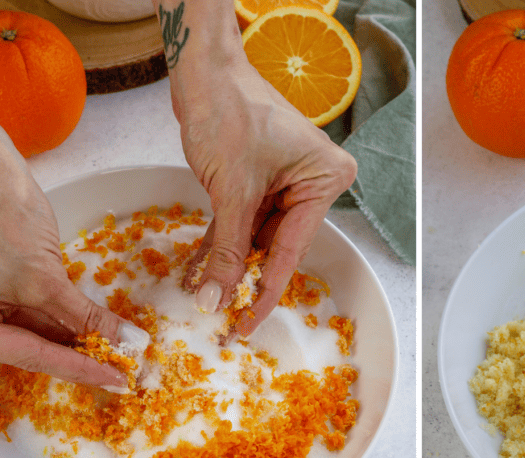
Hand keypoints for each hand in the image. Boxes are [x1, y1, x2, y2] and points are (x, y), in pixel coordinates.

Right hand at [0, 161, 140, 390]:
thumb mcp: (47, 277)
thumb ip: (86, 317)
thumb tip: (124, 343)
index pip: (31, 356)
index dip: (80, 368)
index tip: (117, 380)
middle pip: (28, 349)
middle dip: (78, 354)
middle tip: (121, 369)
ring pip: (30, 333)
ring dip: (72, 339)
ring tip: (115, 351)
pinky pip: (24, 316)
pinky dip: (57, 321)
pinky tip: (92, 330)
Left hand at [167, 21, 356, 335]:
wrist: (203, 68)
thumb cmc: (228, 110)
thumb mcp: (231, 189)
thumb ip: (226, 249)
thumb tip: (217, 298)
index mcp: (325, 180)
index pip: (292, 250)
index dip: (268, 291)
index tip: (250, 323)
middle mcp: (312, 183)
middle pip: (275, 245)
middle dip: (242, 276)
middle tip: (223, 315)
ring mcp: (285, 182)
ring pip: (254, 236)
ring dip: (226, 262)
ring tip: (203, 294)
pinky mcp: (259, 179)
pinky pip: (241, 220)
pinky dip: (220, 242)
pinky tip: (200, 269)